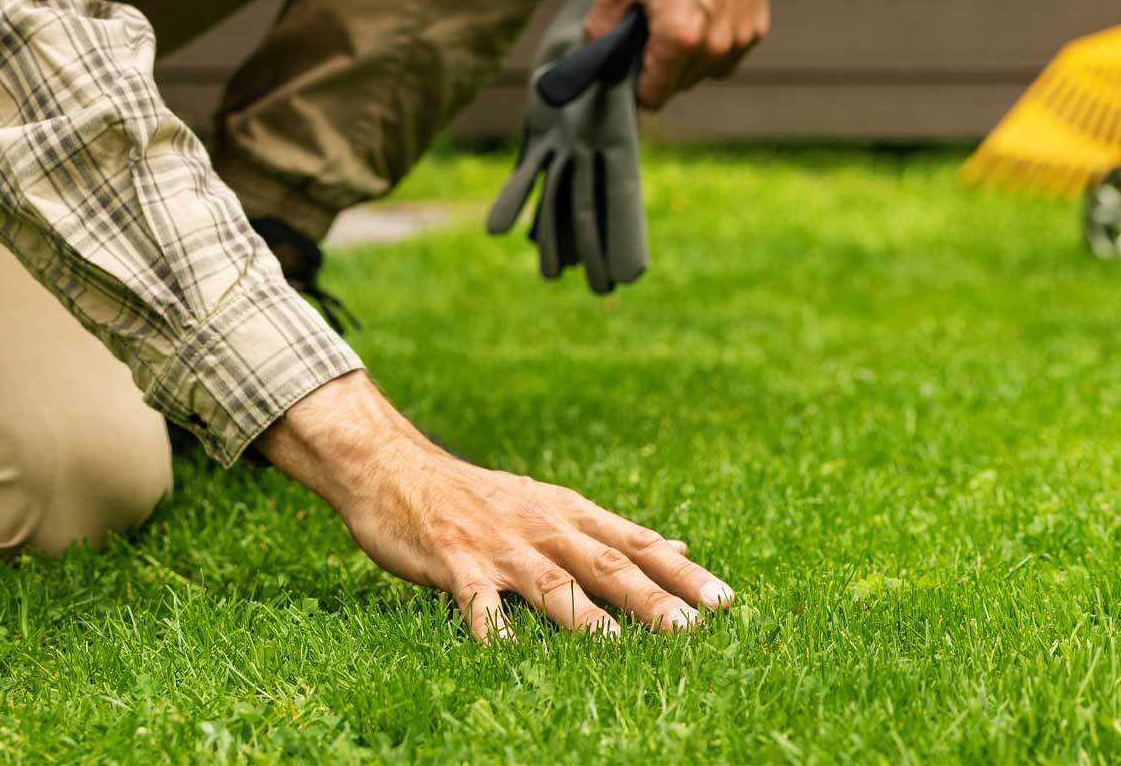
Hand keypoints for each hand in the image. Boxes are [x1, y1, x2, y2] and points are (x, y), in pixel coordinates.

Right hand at [258, 371, 733, 640]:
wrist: (395, 468)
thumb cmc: (478, 498)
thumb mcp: (552, 506)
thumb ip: (610, 534)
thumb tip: (676, 549)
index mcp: (570, 514)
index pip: (638, 543)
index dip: (682, 574)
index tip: (725, 602)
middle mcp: (544, 526)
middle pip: (607, 564)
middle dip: (650, 598)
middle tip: (692, 629)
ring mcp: (500, 546)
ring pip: (551, 581)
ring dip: (584, 615)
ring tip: (617, 646)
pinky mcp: (456, 563)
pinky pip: (478, 602)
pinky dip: (494, 628)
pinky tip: (510, 653)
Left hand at [584, 0, 771, 109]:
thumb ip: (601, 24)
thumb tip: (594, 54)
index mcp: (679, 38)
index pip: (653, 96)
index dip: (635, 85)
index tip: (628, 63)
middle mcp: (715, 46)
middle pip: (679, 87)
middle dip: (661, 69)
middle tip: (650, 30)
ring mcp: (740, 39)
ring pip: (705, 74)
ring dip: (688, 60)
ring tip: (677, 18)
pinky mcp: (758, 27)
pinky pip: (727, 57)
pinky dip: (712, 46)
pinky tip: (702, 13)